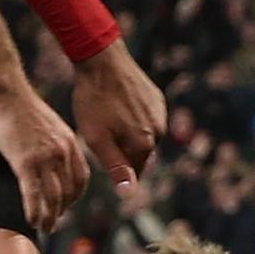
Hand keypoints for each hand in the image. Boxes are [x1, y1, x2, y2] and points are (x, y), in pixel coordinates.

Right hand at [0, 85, 90, 231]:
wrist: (8, 93)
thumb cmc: (22, 107)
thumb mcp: (49, 125)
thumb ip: (55, 143)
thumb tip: (51, 158)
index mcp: (69, 144)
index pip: (80, 178)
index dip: (74, 197)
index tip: (66, 206)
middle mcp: (62, 153)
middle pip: (68, 192)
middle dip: (62, 211)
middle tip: (53, 221)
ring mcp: (44, 159)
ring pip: (52, 198)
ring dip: (49, 217)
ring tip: (44, 227)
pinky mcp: (24, 162)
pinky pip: (33, 194)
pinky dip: (34, 211)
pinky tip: (31, 221)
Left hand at [70, 40, 164, 204]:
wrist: (102, 59)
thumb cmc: (94, 100)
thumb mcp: (97, 138)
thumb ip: (116, 167)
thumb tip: (131, 194)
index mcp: (145, 144)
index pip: (133, 172)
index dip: (114, 168)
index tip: (99, 154)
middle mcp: (159, 130)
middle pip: (138, 153)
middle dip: (121, 150)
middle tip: (99, 132)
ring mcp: (160, 112)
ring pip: (142, 134)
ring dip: (126, 133)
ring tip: (105, 116)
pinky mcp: (156, 98)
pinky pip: (144, 117)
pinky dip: (131, 116)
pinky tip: (115, 104)